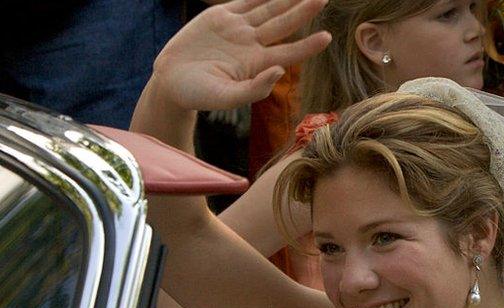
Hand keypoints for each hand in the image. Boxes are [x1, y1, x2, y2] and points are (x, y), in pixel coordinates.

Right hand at [152, 0, 330, 111]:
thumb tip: (280, 72)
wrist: (171, 81)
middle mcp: (253, 45)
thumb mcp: (226, 98)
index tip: (327, 37)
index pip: (289, 52)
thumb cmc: (199, 95)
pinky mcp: (222, 16)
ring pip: (268, 9)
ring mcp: (238, 29)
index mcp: (258, 65)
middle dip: (304, 12)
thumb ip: (254, 89)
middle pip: (284, 24)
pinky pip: (246, 0)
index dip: (308, 45)